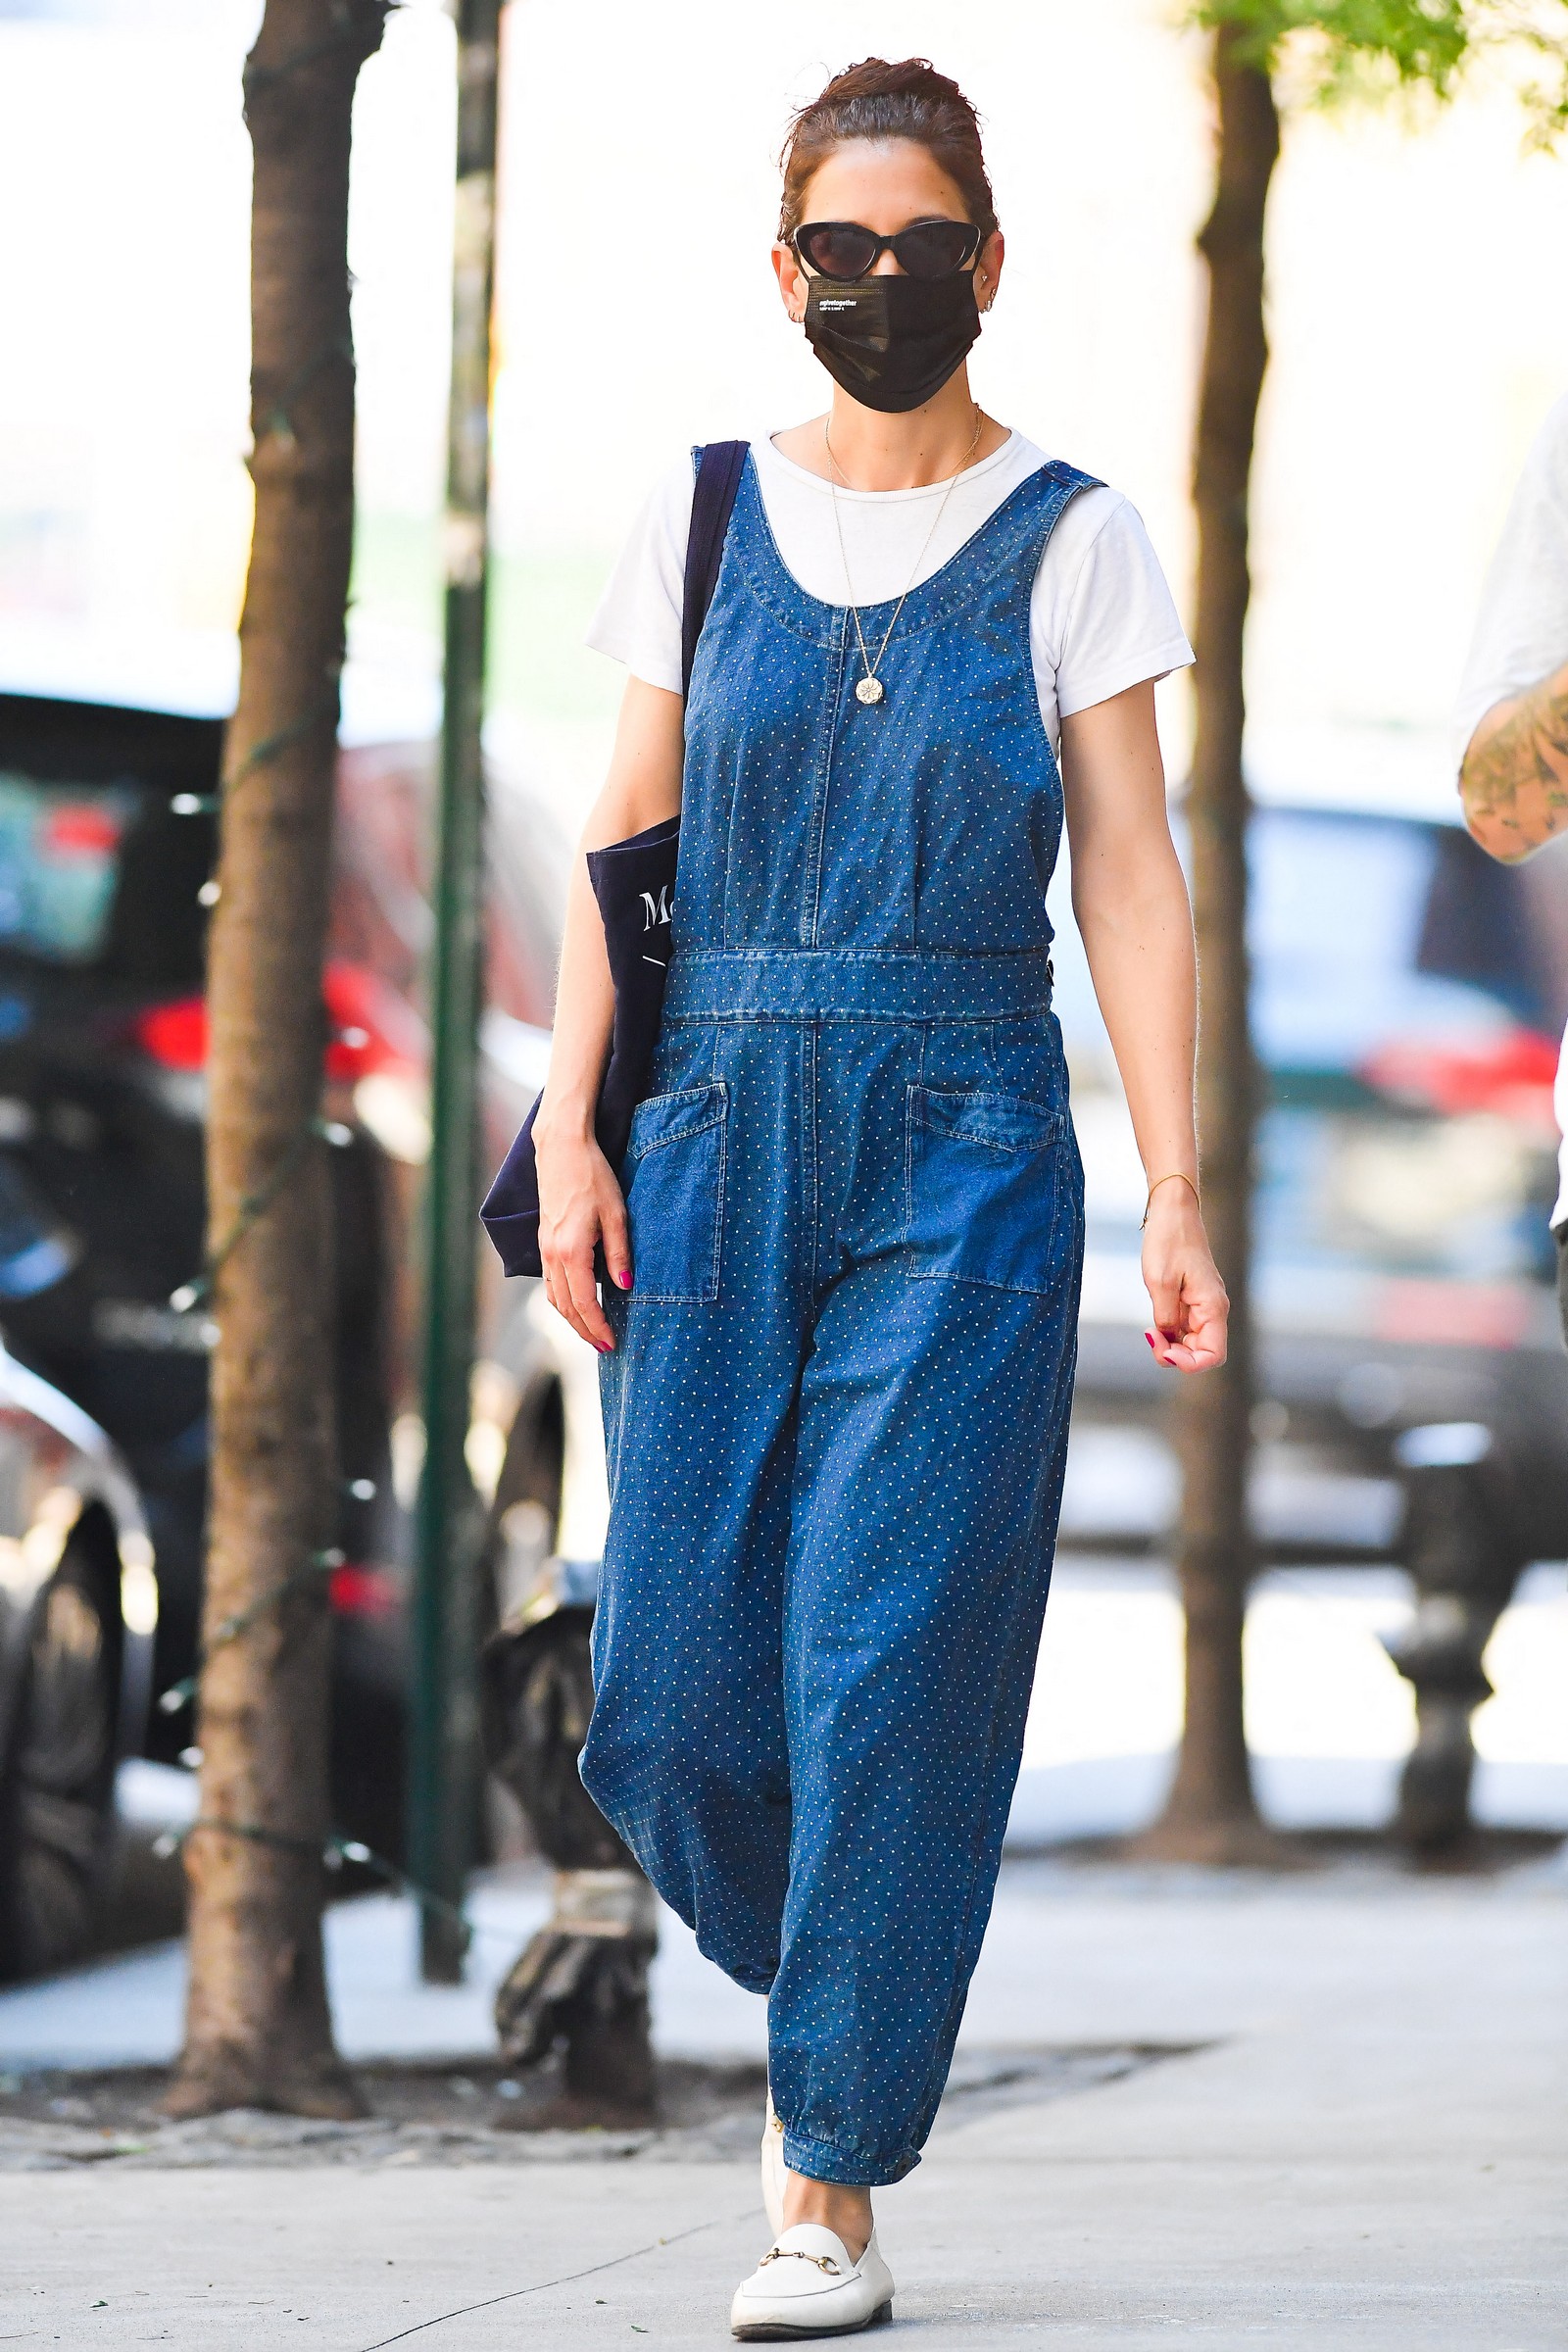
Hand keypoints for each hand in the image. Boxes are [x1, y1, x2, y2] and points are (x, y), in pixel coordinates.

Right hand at [534, 1102, 631, 1352]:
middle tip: (604, 1347)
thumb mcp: (617, 1214)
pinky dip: (563, 1300)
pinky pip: (550, 1282)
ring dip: (571, 1318)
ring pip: (554, 1296)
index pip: (584, 1302)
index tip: (612, 1342)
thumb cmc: (593, 1177)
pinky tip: (577, 1303)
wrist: (562, 1149)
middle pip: (565, 1306)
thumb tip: (626, 1286)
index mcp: (571, 1251)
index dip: (597, 1326)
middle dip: (584, 1330)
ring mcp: (544, 1248)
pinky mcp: (544, 1241)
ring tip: (592, 1331)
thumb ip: (619, 1253)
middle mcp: (552, 1254)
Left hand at [1141, 1182, 1227, 1372]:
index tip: (1163, 1350)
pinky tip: (1153, 1324)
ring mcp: (1203, 1305)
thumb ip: (1165, 1318)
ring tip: (1149, 1330)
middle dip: (1176, 1355)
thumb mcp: (1159, 1283)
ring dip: (1170, 1344)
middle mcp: (1213, 1310)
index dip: (1188, 1363)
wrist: (1172, 1211)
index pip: (1212, 1355)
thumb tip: (1168, 1340)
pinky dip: (1169, 1332)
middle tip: (1150, 1336)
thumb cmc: (1168, 1241)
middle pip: (1202, 1352)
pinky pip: (1184, 1328)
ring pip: (1191, 1342)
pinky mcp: (1192, 1300)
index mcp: (1213, 1307)